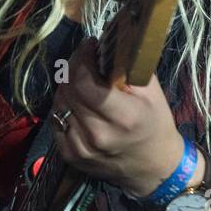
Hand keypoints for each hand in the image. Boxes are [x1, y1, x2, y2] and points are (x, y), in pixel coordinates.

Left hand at [49, 37, 185, 198]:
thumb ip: (127, 67)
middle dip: (74, 67)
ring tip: (82, 81)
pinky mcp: (70, 156)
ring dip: (67, 86)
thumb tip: (105, 43)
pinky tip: (78, 103)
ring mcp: (81, 148)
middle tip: (84, 59)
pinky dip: (64, 106)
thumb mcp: (152, 91)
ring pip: (59, 103)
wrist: (152, 167)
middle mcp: (98, 135)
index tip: (90, 46)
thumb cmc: (155, 123)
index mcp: (122, 117)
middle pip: (69, 90)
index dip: (82, 59)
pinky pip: (55, 120)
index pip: (84, 83)